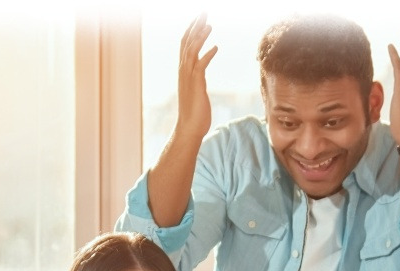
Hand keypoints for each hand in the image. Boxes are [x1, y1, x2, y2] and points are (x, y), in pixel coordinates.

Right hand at [175, 14, 217, 141]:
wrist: (189, 129)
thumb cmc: (195, 113)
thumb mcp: (196, 91)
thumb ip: (197, 79)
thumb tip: (200, 73)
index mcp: (183, 71)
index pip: (185, 45)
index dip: (191, 31)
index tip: (199, 20)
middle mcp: (183, 71)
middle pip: (187, 43)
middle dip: (195, 26)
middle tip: (203, 13)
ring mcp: (188, 77)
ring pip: (192, 51)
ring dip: (200, 36)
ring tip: (209, 24)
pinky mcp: (195, 84)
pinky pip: (200, 65)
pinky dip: (207, 55)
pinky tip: (216, 48)